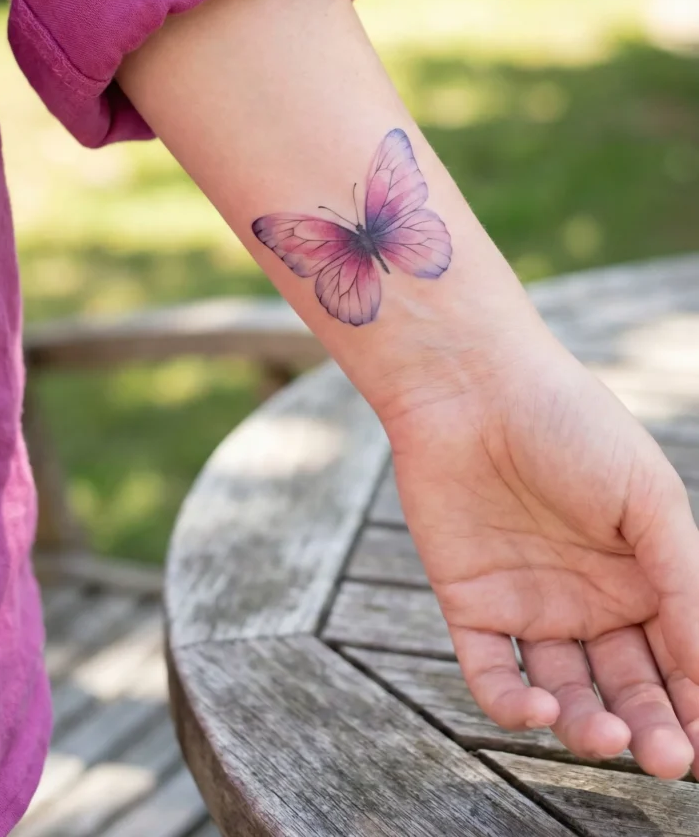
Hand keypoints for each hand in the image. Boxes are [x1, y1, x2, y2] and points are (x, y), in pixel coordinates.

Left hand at [387, 334, 698, 779]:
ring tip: (602, 735)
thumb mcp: (648, 499)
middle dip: (651, 728)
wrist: (469, 386)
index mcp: (643, 572)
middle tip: (666, 759)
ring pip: (565, 692)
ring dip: (587, 726)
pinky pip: (492, 673)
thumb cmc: (570, 426)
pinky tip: (537, 710)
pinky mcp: (471, 605)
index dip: (696, 703)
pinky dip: (512, 705)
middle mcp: (590, 597)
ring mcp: (529, 603)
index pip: (679, 657)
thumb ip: (685, 583)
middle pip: (628, 686)